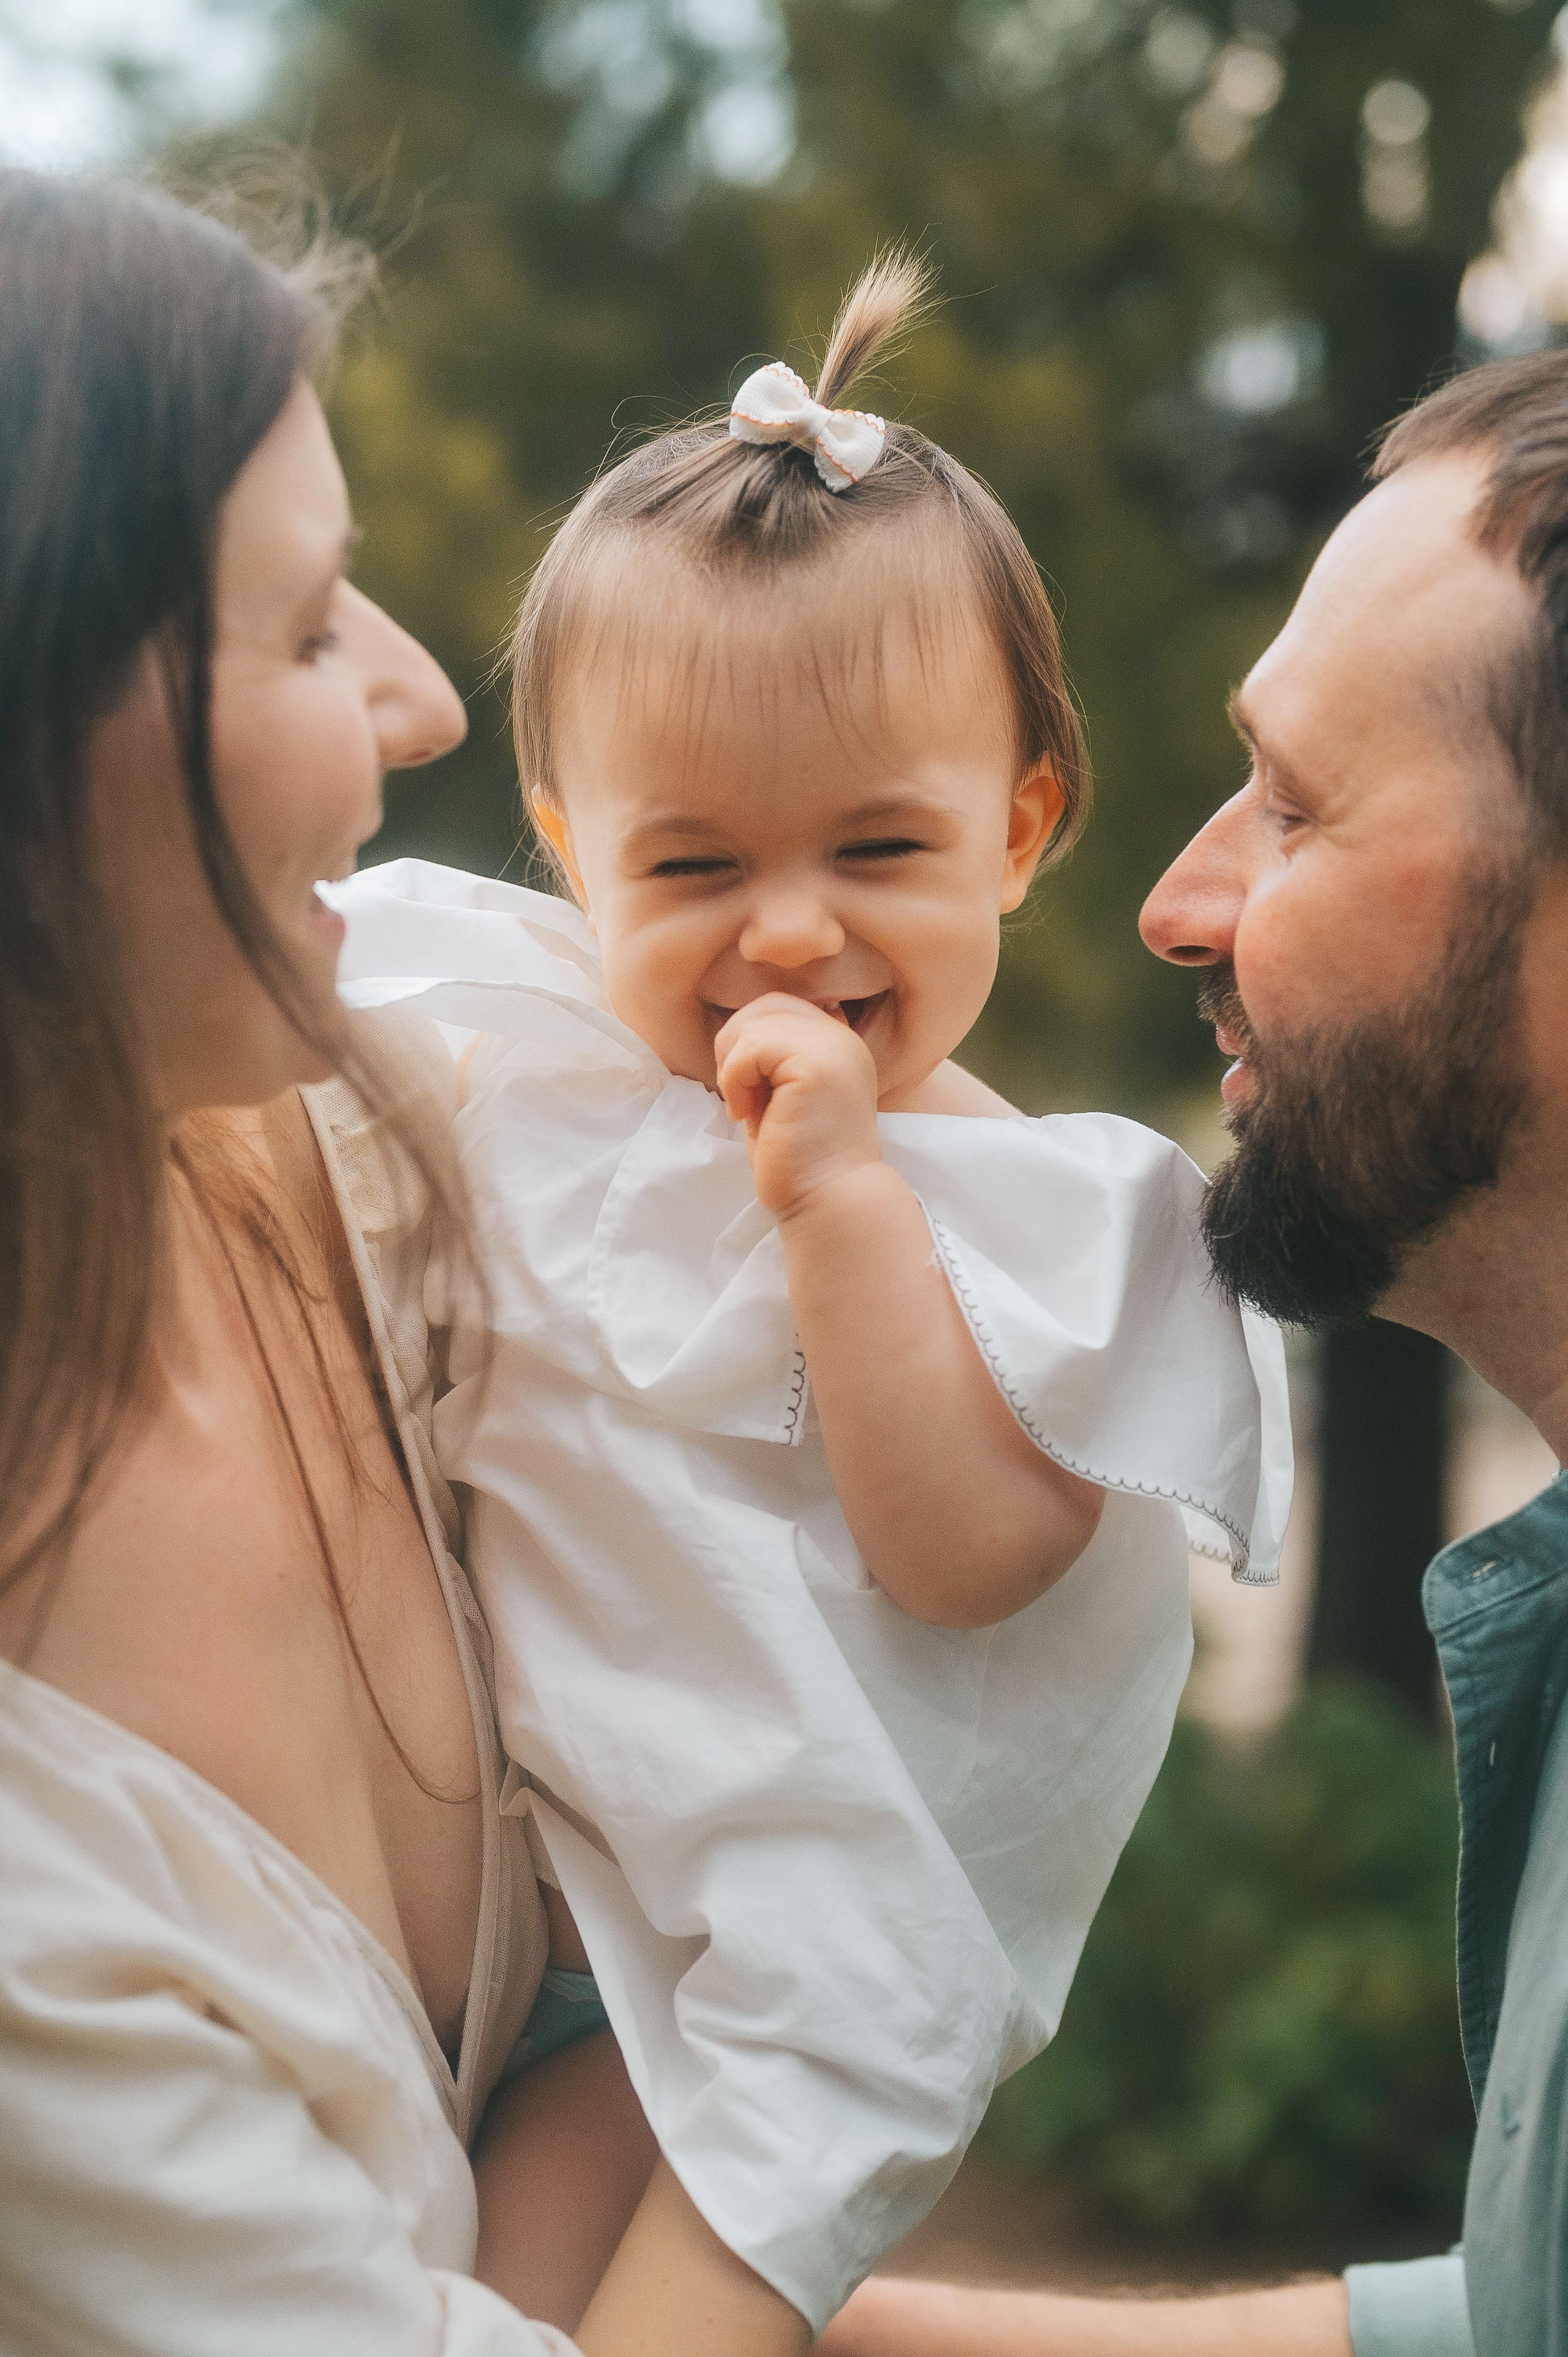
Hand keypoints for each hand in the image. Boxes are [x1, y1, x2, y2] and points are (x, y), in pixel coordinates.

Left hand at [713, 992, 882, 1218]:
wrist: (826, 1201)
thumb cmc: (798, 1160)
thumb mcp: (781, 1094)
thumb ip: (771, 1057)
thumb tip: (738, 1030)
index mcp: (837, 1044)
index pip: (781, 1008)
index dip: (751, 1042)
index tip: (753, 1092)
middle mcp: (842, 1038)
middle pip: (766, 1005)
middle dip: (737, 1046)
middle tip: (741, 1096)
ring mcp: (834, 1047)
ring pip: (757, 1021)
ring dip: (734, 1065)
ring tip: (746, 1106)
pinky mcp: (817, 1065)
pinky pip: (753, 1045)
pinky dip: (735, 1078)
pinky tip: (746, 1114)